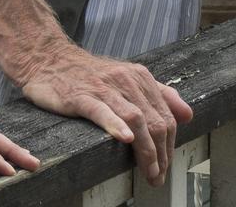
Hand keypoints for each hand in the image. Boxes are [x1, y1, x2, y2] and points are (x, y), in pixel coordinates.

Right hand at [14, 40, 190, 186]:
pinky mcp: (81, 96)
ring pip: (135, 119)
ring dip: (146, 150)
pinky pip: (102, 111)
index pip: (165, 116)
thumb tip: (188, 114)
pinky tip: (125, 139)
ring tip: (149, 172)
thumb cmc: (87, 74)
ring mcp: (103, 88)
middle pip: (154, 121)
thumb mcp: (127, 78)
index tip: (165, 166)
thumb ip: (159, 94)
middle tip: (158, 176)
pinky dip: (116, 125)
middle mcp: (125, 80)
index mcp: (139, 77)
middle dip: (161, 154)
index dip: (169, 145)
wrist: (47, 59)